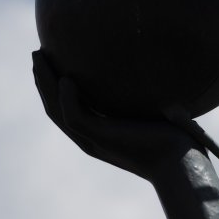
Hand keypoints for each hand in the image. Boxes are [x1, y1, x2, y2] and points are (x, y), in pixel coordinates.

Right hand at [32, 50, 202, 181]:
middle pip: (54, 106)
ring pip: (56, 110)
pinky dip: (66, 98)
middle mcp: (91, 138)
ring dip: (45, 84)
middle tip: (36, 54)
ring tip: (39, 58)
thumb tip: (157, 61)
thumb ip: (147, 93)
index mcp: (100, 132)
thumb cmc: (176, 140)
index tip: (52, 61)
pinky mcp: (100, 138)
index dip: (55, 86)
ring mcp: (93, 139)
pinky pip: (75, 116)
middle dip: (43, 80)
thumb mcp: (157, 110)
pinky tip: (66, 78)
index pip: (67, 108)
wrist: (181, 164)